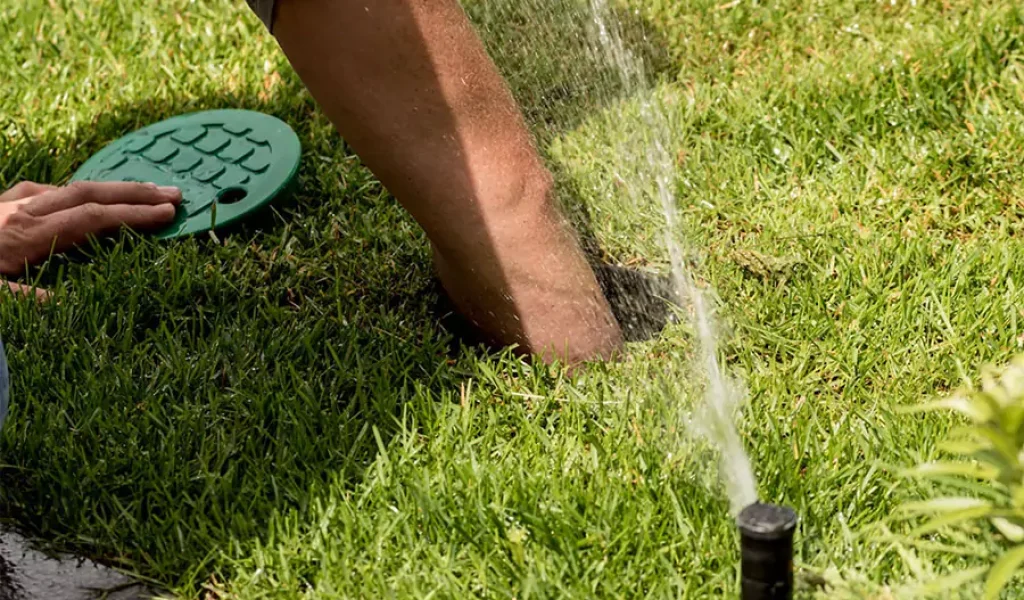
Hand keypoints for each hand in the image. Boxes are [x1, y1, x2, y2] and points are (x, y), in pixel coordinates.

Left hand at [0, 181, 180, 297]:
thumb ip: (25, 299)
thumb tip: (65, 304)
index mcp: (25, 236)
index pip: (93, 219)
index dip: (133, 215)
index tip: (167, 215)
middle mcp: (22, 212)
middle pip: (89, 194)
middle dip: (135, 194)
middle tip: (173, 194)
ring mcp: (9, 204)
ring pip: (68, 188)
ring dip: (110, 190)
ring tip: (142, 191)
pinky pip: (40, 192)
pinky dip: (70, 194)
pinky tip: (79, 198)